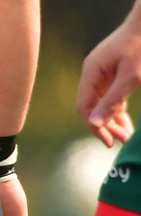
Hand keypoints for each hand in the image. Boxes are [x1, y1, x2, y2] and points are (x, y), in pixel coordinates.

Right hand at [79, 21, 140, 144]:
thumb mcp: (131, 77)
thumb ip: (112, 101)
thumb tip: (93, 124)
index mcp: (91, 72)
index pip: (84, 106)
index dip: (94, 126)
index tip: (109, 143)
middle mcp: (93, 73)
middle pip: (92, 106)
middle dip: (106, 126)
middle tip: (123, 142)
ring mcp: (103, 72)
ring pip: (103, 102)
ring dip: (113, 120)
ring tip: (127, 136)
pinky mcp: (114, 72)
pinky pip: (112, 95)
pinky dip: (119, 109)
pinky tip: (127, 122)